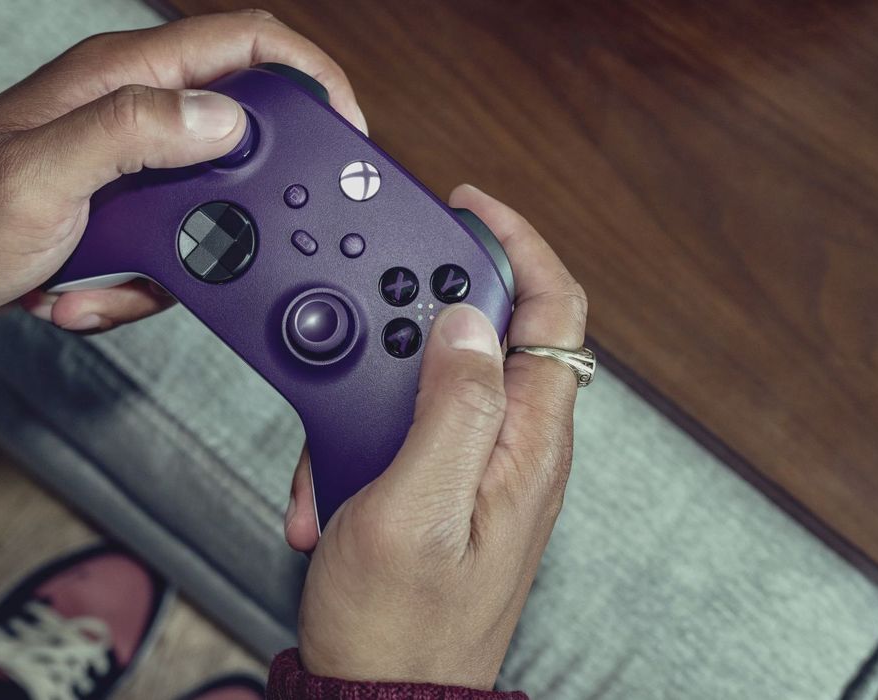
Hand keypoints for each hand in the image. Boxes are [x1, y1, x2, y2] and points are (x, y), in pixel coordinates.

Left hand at [0, 10, 365, 330]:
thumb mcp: (40, 176)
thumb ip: (131, 135)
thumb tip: (224, 118)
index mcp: (121, 78)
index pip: (247, 43)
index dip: (311, 77)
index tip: (346, 134)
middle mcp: (132, 110)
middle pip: (245, 133)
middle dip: (248, 206)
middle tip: (229, 249)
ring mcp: (127, 164)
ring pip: (211, 209)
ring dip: (180, 263)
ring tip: (105, 282)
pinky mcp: (119, 210)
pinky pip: (171, 250)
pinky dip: (139, 285)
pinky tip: (78, 292)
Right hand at [287, 184, 587, 688]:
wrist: (379, 696)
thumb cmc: (402, 627)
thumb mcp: (416, 509)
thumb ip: (449, 409)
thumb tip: (467, 322)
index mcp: (526, 441)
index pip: (553, 310)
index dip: (518, 243)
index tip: (468, 205)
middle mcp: (510, 445)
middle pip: (483, 330)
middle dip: (411, 316)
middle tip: (357, 320)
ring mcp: (473, 465)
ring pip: (424, 379)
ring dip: (362, 395)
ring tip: (327, 455)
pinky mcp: (436, 485)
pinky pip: (395, 429)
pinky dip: (350, 444)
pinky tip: (323, 493)